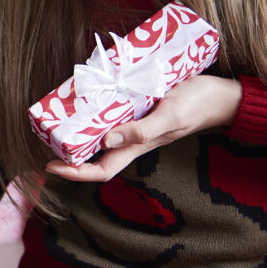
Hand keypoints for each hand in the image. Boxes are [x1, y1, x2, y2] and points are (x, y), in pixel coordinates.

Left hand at [45, 74, 243, 181]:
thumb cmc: (198, 106)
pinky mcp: (137, 109)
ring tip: (56, 123)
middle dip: (69, 155)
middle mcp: (131, 139)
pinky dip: (94, 113)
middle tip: (45, 140)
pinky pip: (110, 116)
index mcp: (138, 147)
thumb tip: (107, 141)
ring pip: (99, 136)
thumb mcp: (170, 117)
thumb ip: (142, 131)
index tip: (51, 166)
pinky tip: (82, 101)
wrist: (221, 94)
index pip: (101, 170)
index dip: (75, 173)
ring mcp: (133, 125)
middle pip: (94, 155)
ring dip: (78, 133)